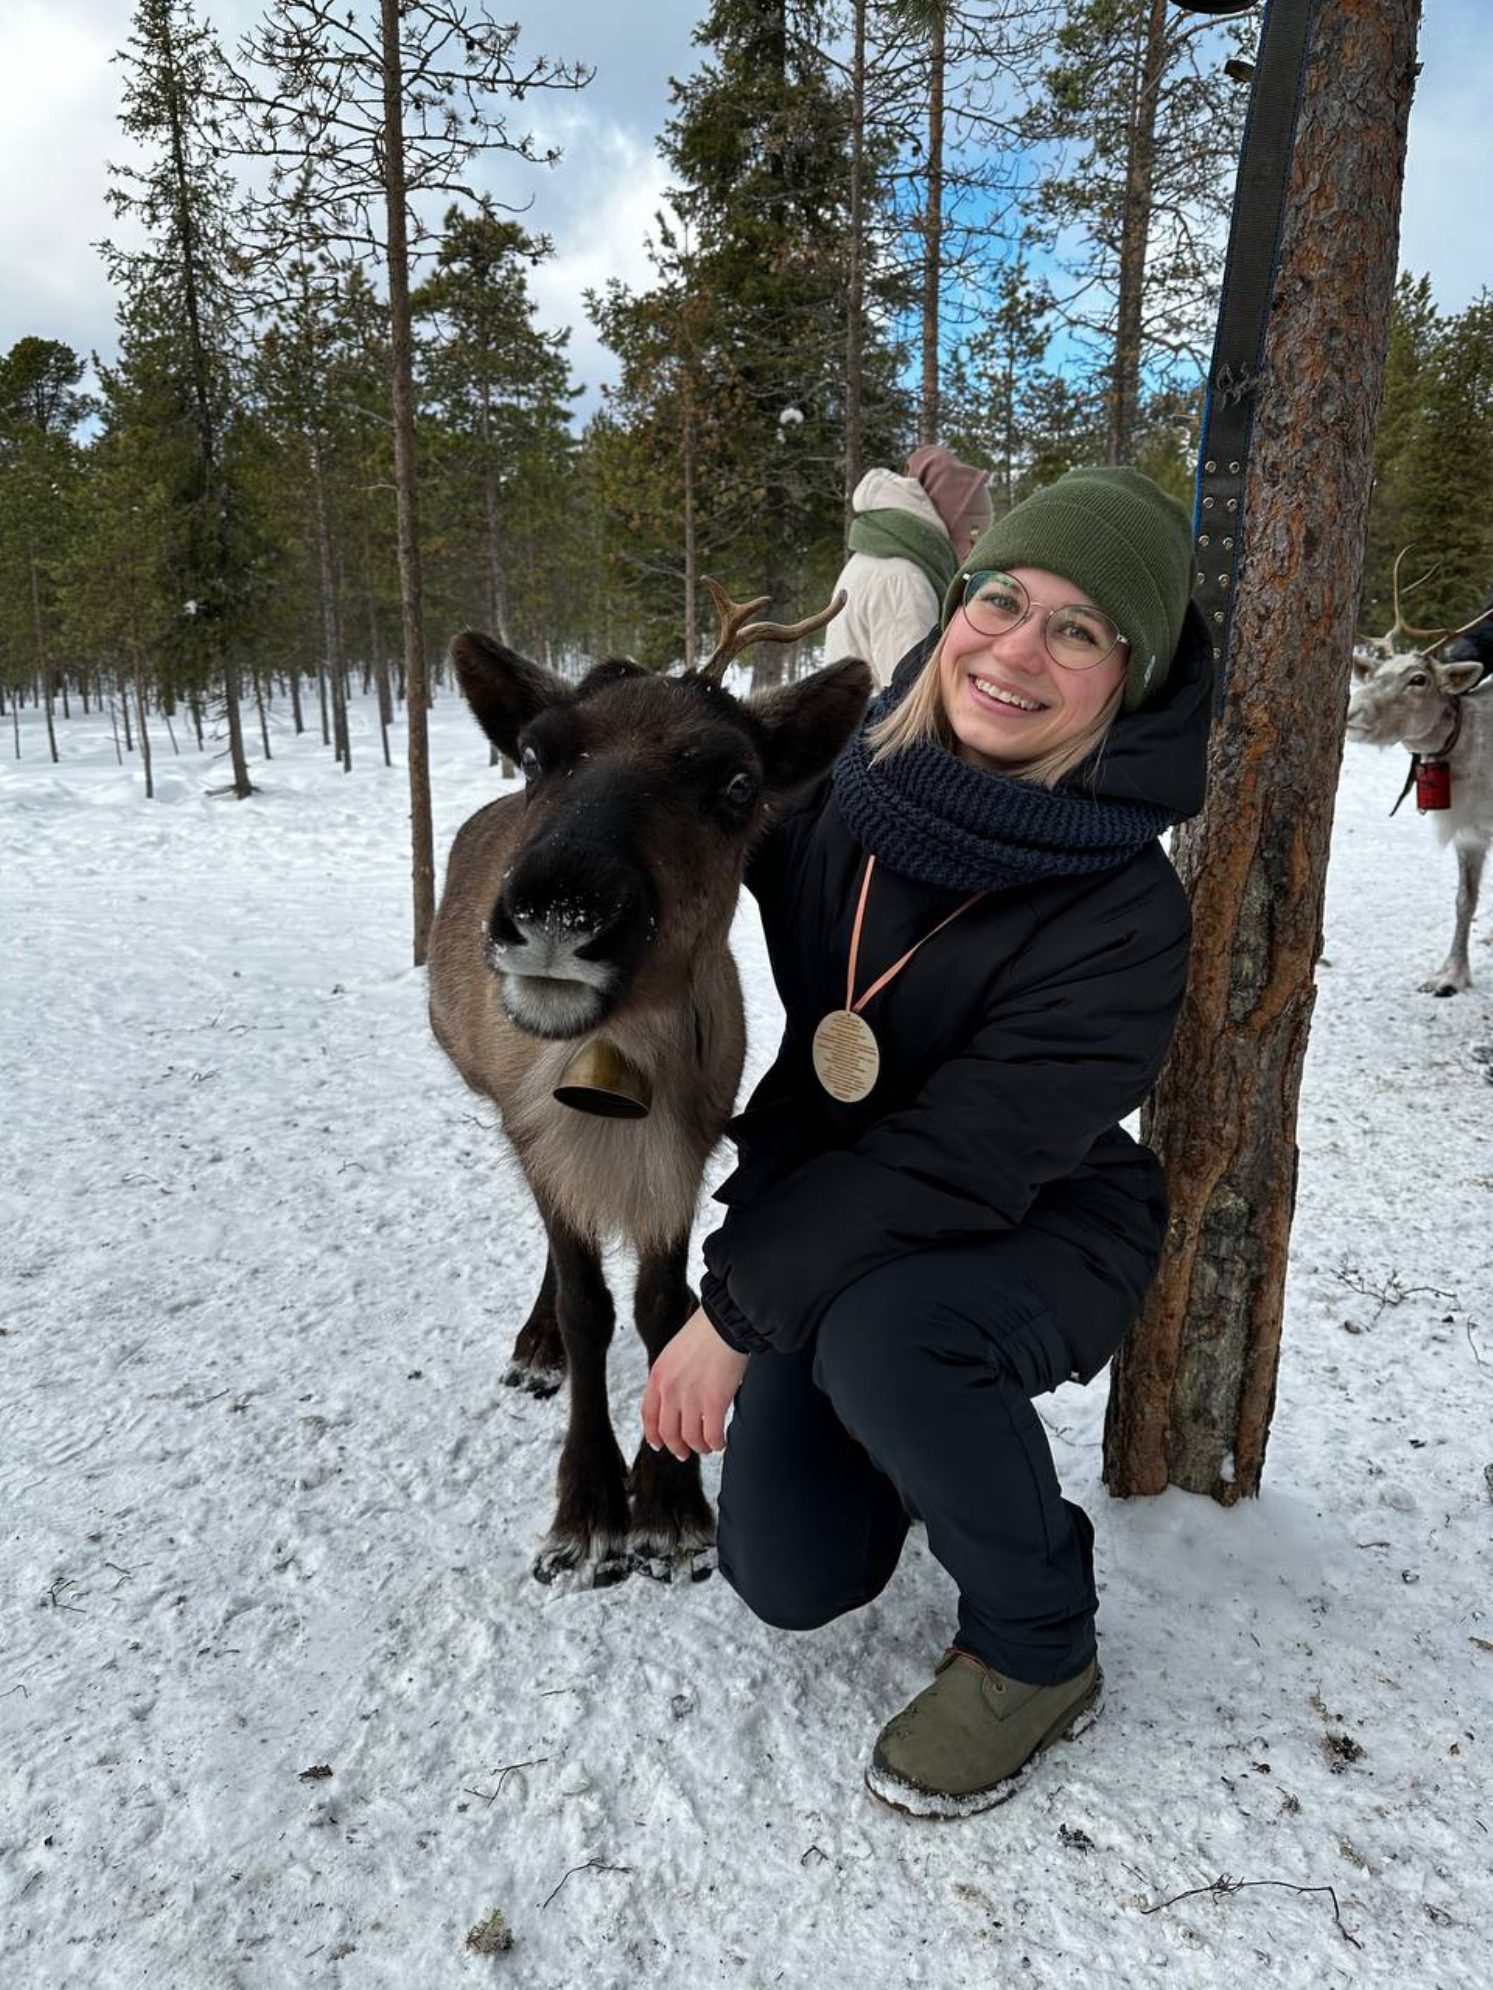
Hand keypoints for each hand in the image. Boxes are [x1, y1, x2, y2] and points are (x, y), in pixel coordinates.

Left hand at [641, 1306, 749, 1460]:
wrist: (725, 1323)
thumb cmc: (705, 1332)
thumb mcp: (673, 1353)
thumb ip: (669, 1376)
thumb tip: (674, 1398)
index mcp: (658, 1376)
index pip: (648, 1415)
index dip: (653, 1435)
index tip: (658, 1444)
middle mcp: (670, 1389)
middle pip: (667, 1432)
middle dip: (676, 1447)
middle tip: (684, 1453)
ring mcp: (691, 1397)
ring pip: (689, 1438)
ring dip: (698, 1447)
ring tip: (707, 1446)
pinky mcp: (714, 1401)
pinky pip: (711, 1435)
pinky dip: (715, 1443)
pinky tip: (720, 1441)